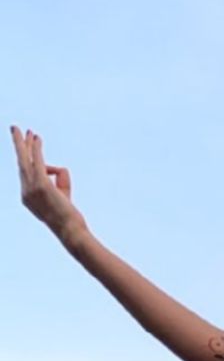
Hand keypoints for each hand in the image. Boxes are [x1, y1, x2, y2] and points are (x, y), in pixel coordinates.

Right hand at [11, 126, 88, 243]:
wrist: (70, 231)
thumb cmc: (69, 218)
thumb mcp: (62, 195)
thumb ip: (59, 180)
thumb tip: (59, 169)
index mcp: (26, 197)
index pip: (24, 173)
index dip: (26, 157)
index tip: (29, 143)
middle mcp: (25, 192)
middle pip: (21, 163)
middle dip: (20, 145)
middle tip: (15, 129)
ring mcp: (32, 189)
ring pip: (26, 160)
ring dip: (25, 143)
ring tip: (27, 130)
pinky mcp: (42, 185)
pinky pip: (38, 162)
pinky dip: (37, 149)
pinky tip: (37, 138)